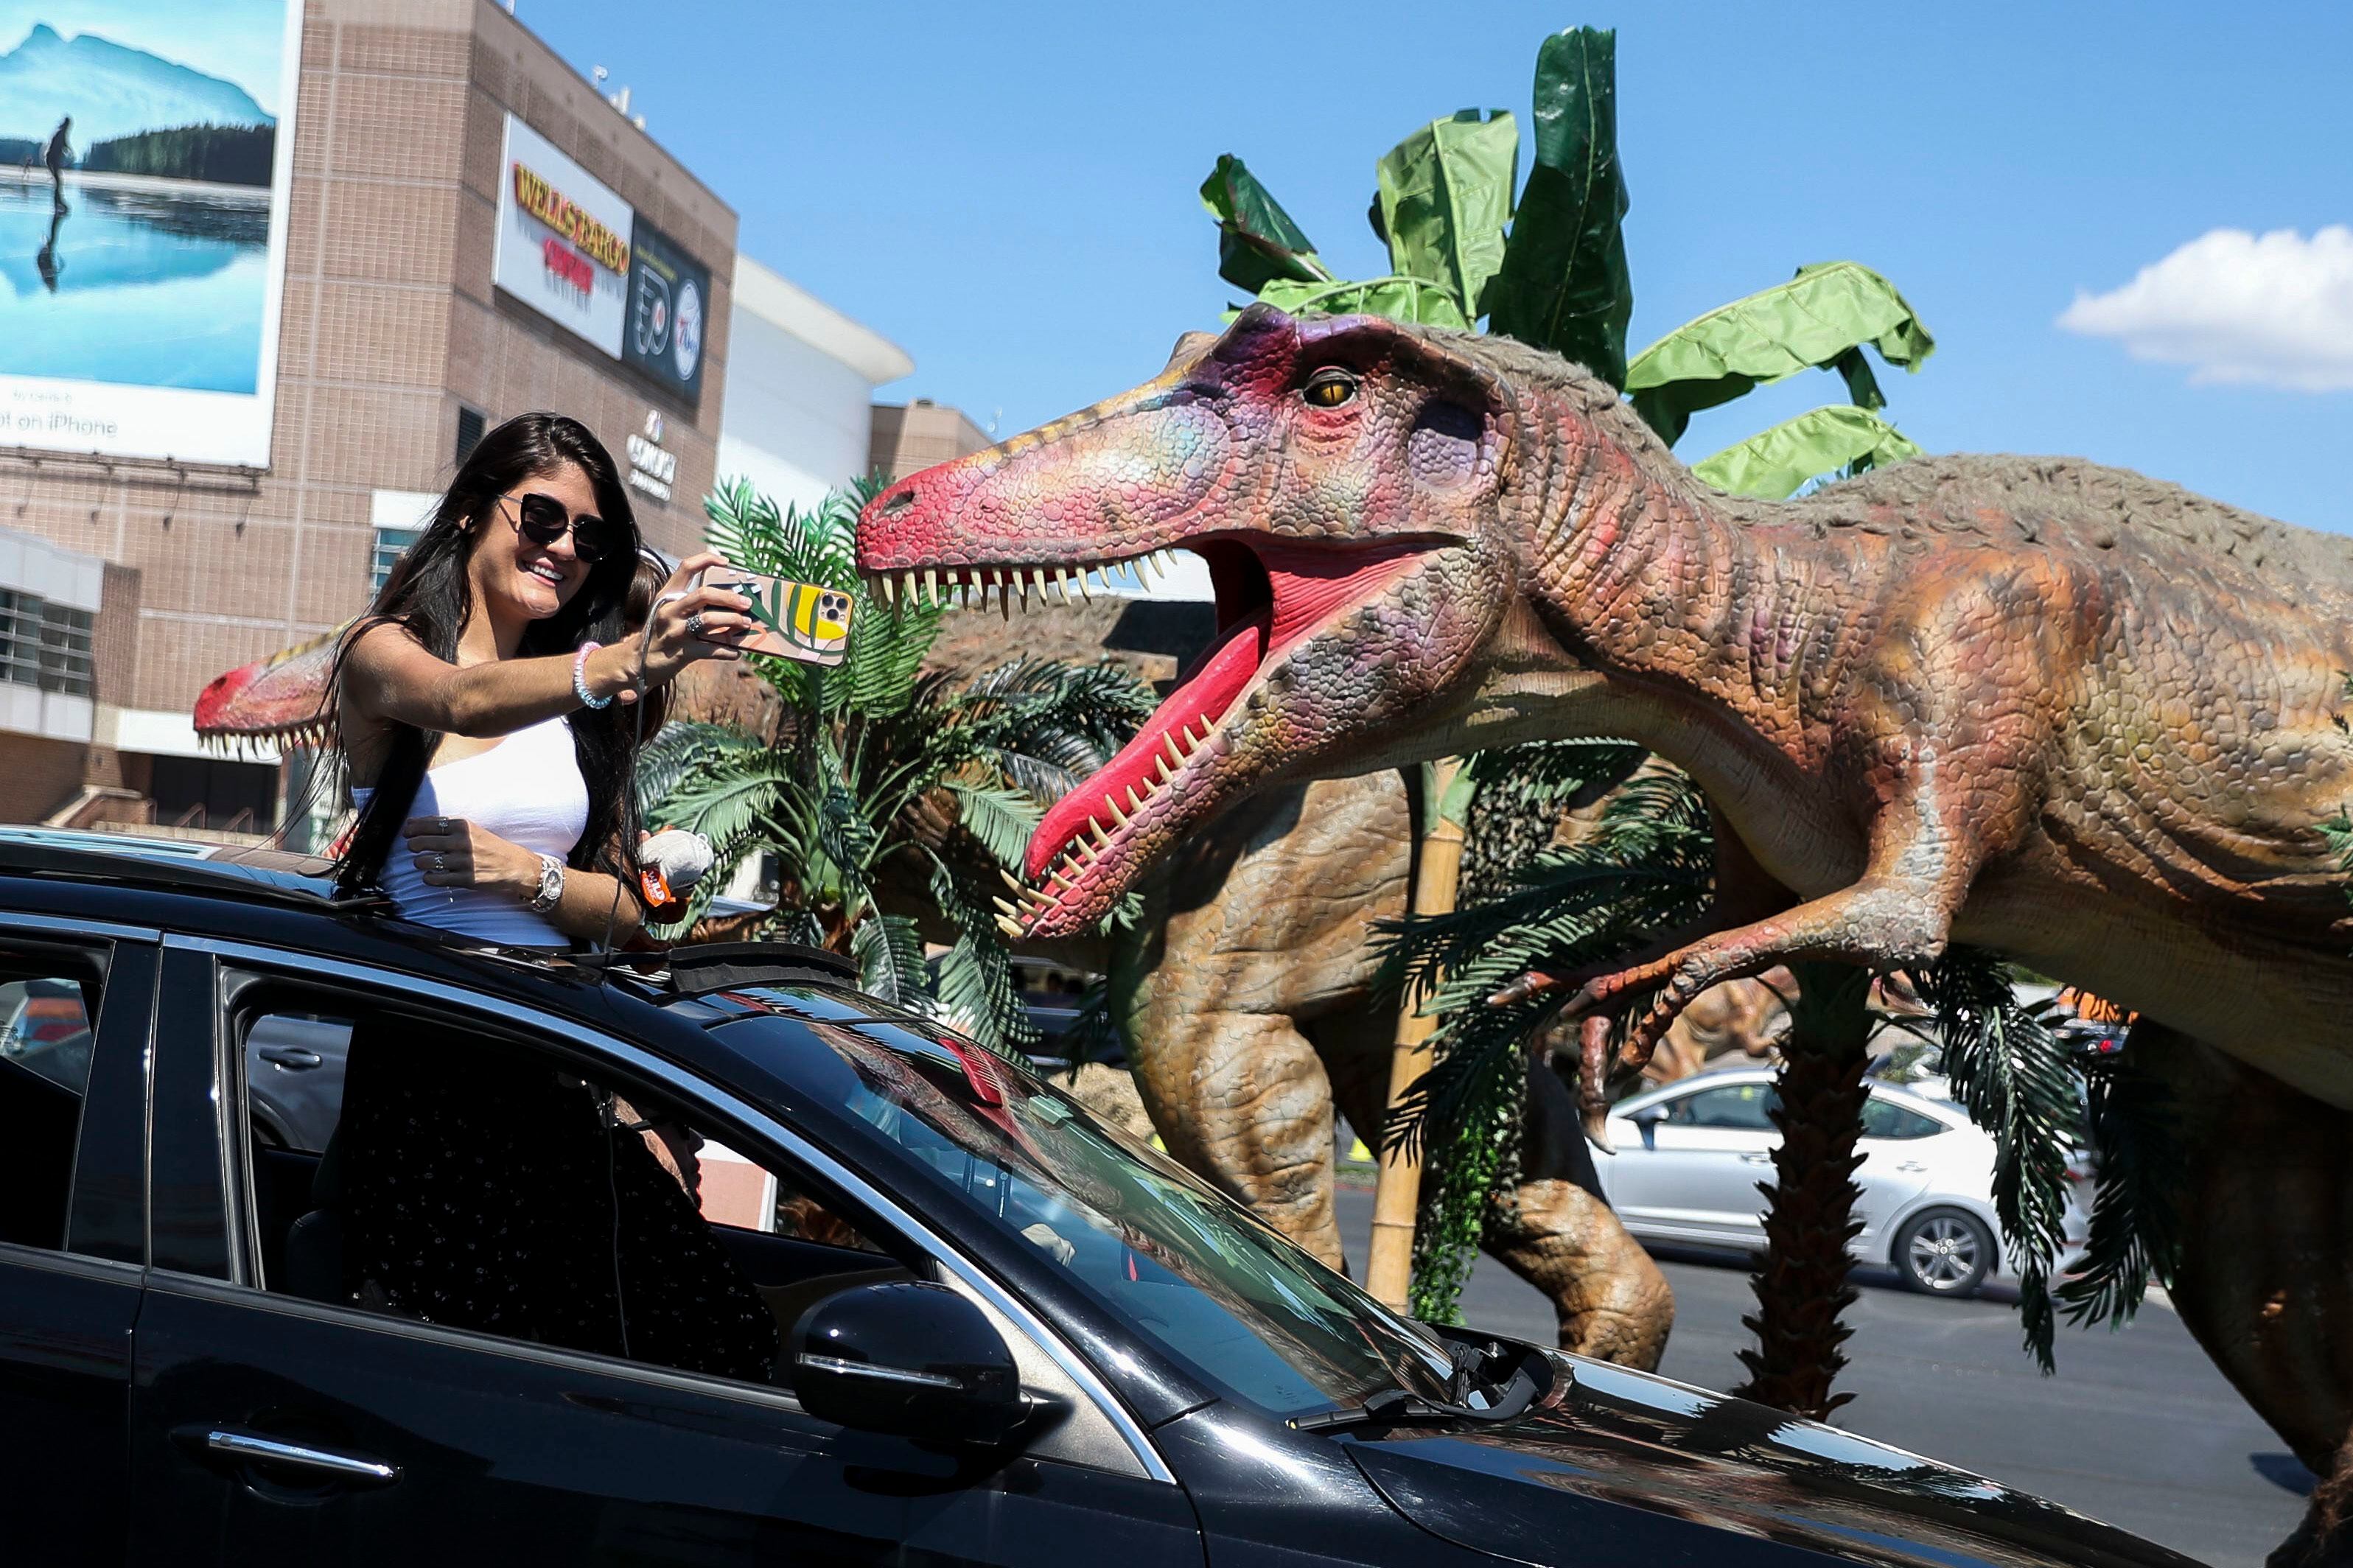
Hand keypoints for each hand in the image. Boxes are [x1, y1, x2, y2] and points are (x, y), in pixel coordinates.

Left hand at [402, 815, 542, 899]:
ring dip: (420, 863)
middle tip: (415, 849)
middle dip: (413, 846)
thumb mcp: (472, 830)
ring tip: (425, 863)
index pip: (427, 824)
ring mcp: (463, 861)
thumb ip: (446, 826)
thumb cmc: (491, 846)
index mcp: (463, 826)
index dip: (411, 829)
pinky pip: (434, 879)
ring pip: (424, 862)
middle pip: (421, 843)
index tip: (407, 833)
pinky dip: (429, 878)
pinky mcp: (465, 879)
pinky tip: (434, 875)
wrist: (516, 866)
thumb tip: (413, 823)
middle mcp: (462, 842)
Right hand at [629, 551, 756, 690]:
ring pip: (709, 619)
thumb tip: (727, 599)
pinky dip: (728, 650)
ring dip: (733, 620)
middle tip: (747, 603)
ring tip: (746, 623)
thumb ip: (690, 603)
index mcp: (667, 596)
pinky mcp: (682, 652)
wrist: (638, 662)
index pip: (686, 567)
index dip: (707, 559)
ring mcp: (675, 631)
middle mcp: (670, 610)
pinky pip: (712, 649)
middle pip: (704, 594)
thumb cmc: (661, 634)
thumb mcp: (669, 612)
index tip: (726, 562)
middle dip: (730, 597)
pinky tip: (736, 652)